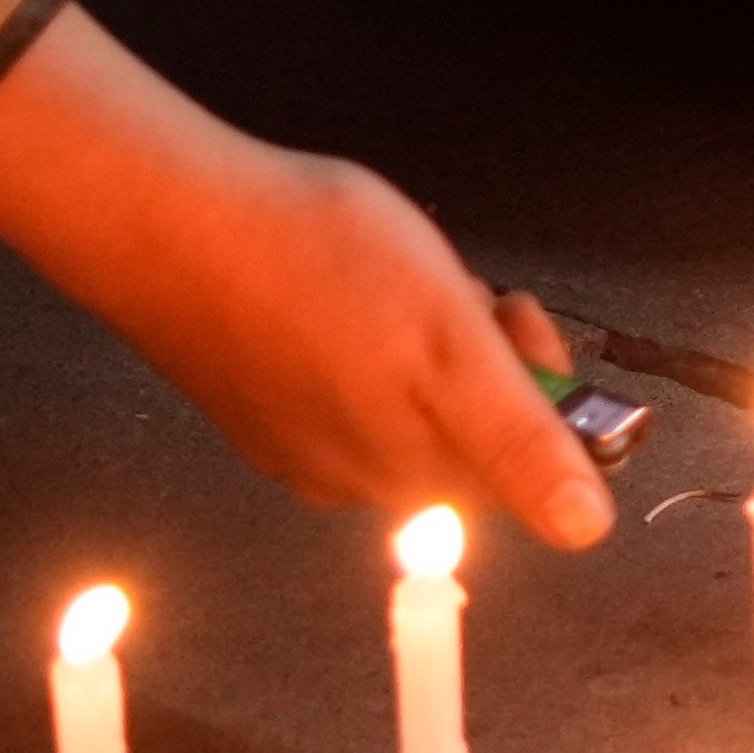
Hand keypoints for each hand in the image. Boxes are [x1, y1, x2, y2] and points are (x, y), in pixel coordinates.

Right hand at [0, 7, 615, 548]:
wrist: (167, 222)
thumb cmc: (316, 270)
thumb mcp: (453, 347)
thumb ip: (519, 443)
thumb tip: (587, 531)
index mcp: (408, 475)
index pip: (521, 463)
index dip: (539, 383)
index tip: (514, 315)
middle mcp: (351, 479)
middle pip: (463, 429)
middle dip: (480, 351)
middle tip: (456, 282)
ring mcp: (295, 442)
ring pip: (405, 396)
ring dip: (425, 333)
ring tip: (392, 269)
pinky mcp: (254, 401)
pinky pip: (344, 378)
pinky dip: (361, 328)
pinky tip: (334, 279)